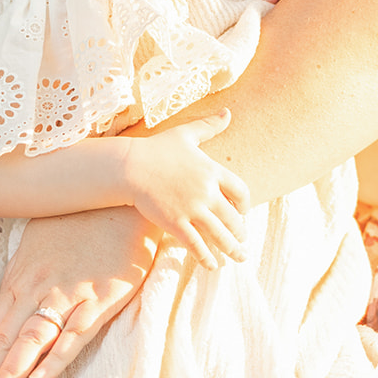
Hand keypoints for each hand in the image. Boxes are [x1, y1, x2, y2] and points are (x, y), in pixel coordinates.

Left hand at [0, 206, 159, 377]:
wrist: (120, 195)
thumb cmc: (80, 217)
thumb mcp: (40, 241)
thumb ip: (24, 273)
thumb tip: (8, 301)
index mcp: (22, 275)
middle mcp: (40, 286)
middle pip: (6, 337)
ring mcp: (71, 292)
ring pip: (34, 337)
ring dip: (11, 371)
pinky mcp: (103, 296)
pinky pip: (77, 330)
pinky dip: (59, 355)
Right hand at [119, 110, 249, 267]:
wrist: (130, 166)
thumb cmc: (157, 149)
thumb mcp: (186, 134)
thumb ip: (209, 125)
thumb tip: (227, 112)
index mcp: (213, 171)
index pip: (241, 191)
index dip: (246, 204)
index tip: (243, 212)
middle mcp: (207, 192)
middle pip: (234, 218)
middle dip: (241, 232)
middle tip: (243, 240)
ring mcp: (192, 209)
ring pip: (220, 235)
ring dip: (232, 249)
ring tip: (238, 257)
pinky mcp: (175, 223)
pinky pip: (197, 245)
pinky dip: (207, 257)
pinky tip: (212, 265)